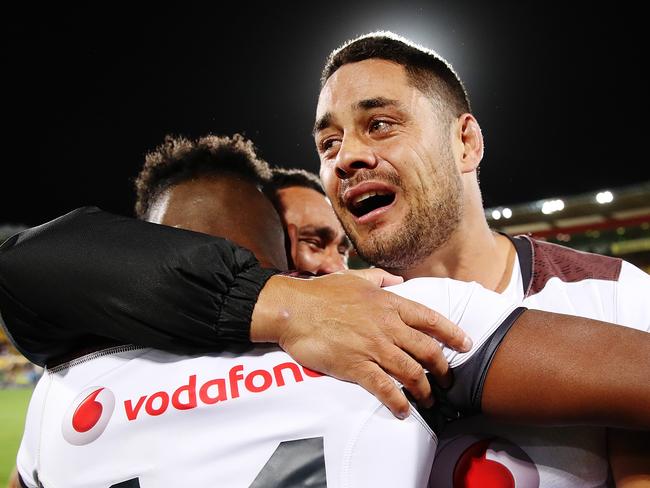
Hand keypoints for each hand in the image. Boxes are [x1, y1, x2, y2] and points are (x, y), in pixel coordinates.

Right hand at [250, 271, 471, 418]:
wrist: (294, 310)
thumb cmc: (322, 293)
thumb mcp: (355, 278)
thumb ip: (380, 279)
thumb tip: (397, 281)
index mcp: (389, 304)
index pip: (431, 320)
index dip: (453, 333)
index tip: (466, 344)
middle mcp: (388, 326)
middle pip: (428, 351)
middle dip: (443, 370)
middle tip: (447, 381)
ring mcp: (373, 347)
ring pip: (412, 373)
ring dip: (426, 390)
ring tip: (429, 400)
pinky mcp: (357, 366)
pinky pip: (385, 389)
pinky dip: (399, 402)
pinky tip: (404, 411)